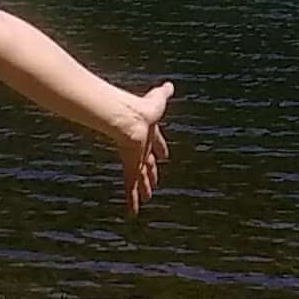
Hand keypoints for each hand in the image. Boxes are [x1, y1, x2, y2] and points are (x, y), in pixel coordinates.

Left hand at [114, 83, 174, 213]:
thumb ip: (162, 94)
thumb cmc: (143, 109)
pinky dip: (132, 201)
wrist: (129, 119)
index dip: (160, 148)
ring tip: (145, 202)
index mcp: (149, 133)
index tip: (164, 155)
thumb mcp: (157, 100)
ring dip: (142, 191)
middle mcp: (141, 148)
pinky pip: (131, 187)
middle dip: (149, 175)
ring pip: (139, 179)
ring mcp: (135, 158)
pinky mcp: (131, 167)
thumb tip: (169, 84)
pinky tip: (132, 214)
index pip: (155, 144)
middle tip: (152, 184)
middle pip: (146, 164)